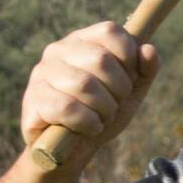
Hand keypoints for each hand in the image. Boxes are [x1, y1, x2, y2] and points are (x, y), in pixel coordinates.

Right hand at [21, 21, 160, 167]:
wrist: (71, 151)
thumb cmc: (100, 113)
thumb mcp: (129, 92)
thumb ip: (144, 70)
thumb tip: (149, 50)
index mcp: (82, 41)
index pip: (110, 31)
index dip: (128, 58)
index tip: (129, 80)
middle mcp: (58, 51)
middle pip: (101, 59)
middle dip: (119, 90)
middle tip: (115, 105)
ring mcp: (42, 74)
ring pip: (85, 85)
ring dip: (105, 109)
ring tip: (102, 117)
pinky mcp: (34, 100)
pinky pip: (68, 108)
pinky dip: (88, 123)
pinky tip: (90, 128)